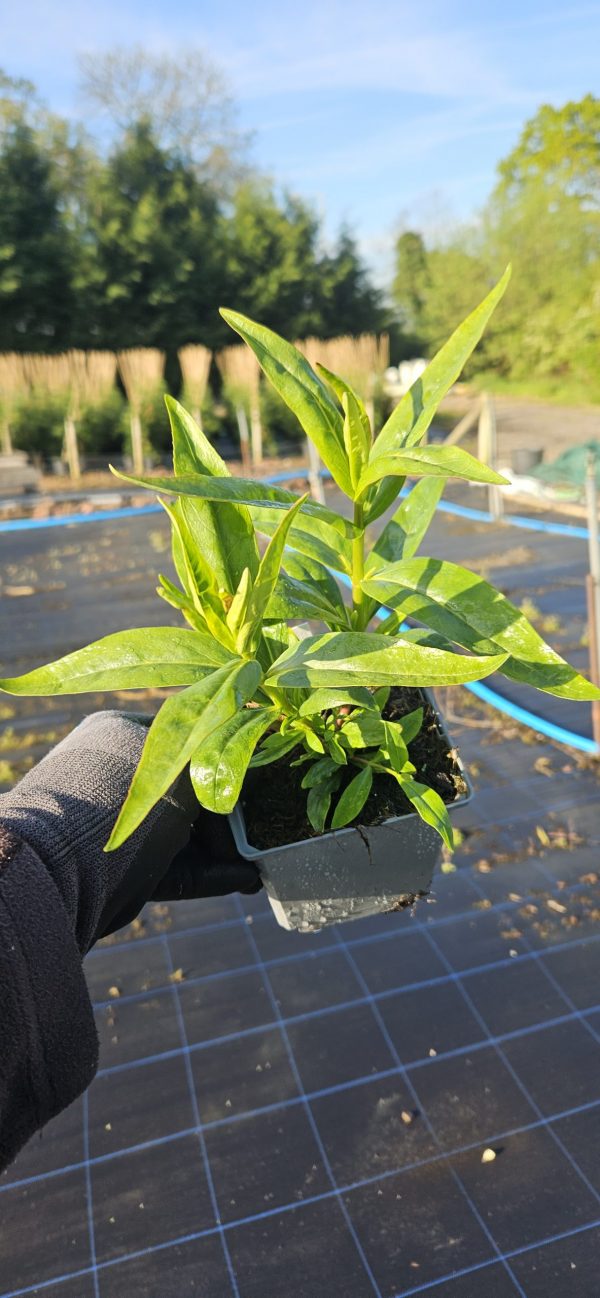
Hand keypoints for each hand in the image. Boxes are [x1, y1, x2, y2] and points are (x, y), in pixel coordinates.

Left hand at [0, 711, 260, 951]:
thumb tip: (259, 725)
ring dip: (230, 848)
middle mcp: (124, 775)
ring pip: (192, 831)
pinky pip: (182, 866)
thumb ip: (221, 746)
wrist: (66, 868)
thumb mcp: (182, 761)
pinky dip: (215, 873)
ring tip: (259, 862)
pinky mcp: (131, 868)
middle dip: (235, 811)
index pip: (190, 734)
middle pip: (196, 789)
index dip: (231, 750)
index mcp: (124, 732)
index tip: (267, 764)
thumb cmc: (121, 797)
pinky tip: (248, 880)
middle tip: (269, 820)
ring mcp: (127, 824)